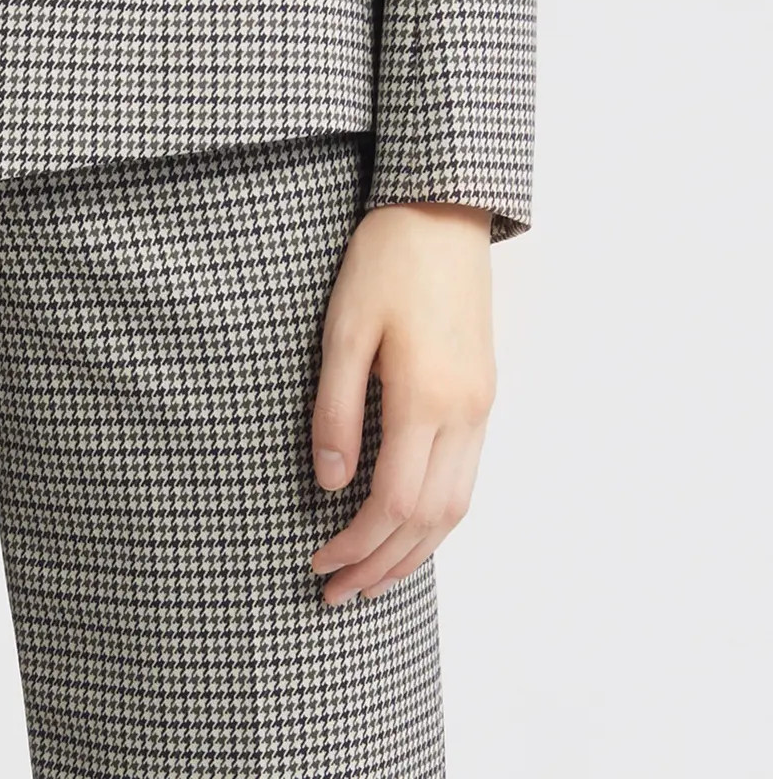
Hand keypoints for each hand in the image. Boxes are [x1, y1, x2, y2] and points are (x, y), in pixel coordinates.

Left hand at [309, 201, 495, 604]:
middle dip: (383, 565)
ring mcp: (481, 405)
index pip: (393, 502)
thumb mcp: (343, 328)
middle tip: (338, 592)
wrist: (442, 209)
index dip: (356, 545)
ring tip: (372, 576)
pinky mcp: (484, 393)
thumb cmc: (385, 259)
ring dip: (415, 550)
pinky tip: (407, 525)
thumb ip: (336, 409)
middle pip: (430, 520)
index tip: (318, 564)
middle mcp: (465, 412)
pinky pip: (466, 477)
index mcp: (426, 398)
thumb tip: (331, 483)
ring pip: (457, 506)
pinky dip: (436, 516)